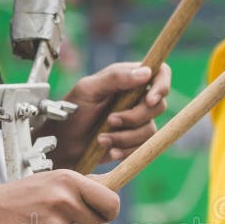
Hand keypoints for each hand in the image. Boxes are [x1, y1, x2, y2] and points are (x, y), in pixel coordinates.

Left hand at [42, 62, 170, 168]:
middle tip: (110, 121)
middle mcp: (137, 99)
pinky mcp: (134, 141)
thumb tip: (145, 73)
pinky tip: (109, 150)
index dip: (161, 86)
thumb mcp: (88, 89)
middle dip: (134, 117)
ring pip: (150, 130)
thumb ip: (115, 78)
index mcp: (128, 79)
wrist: (63, 144)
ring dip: (125, 137)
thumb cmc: (72, 112)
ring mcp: (137, 121)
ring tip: (102, 139)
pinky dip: (125, 150)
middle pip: (158, 106)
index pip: (159, 73)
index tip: (149, 100)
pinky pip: (143, 148)